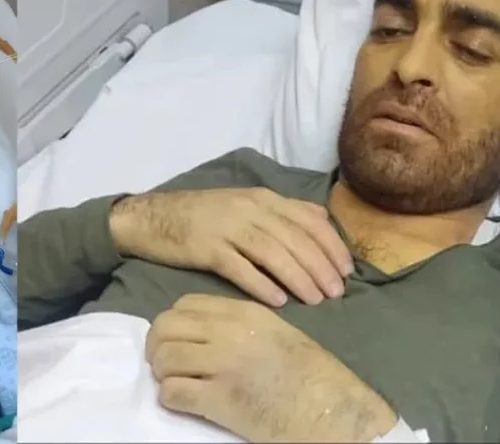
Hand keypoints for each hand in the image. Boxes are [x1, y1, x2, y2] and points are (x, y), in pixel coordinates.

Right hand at [109, 187, 352, 305]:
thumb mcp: (244, 202)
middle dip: (321, 267)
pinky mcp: (206, 248)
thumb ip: (281, 210)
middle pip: (295, 239)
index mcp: (262, 197)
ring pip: (273, 253)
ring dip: (299, 278)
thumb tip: (321, 218)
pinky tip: (278, 301)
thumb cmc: (202, 214)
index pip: (309, 219)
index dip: (332, 246)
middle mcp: (248, 208)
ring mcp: (226, 227)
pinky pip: (240, 268)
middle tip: (337, 294)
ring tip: (315, 301)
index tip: (347, 272)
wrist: (152, 218)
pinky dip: (262, 285)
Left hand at [145, 294, 396, 442]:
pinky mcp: (219, 400)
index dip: (174, 322)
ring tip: (175, 382)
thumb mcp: (276, 332)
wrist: (333, 410)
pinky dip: (171, 398)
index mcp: (243, 313)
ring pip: (164, 358)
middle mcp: (228, 332)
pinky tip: (184, 402)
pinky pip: (172, 393)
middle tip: (165, 363)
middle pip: (166, 327)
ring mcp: (222, 365)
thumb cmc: (311, 374)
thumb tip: (201, 330)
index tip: (177, 339)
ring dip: (163, 373)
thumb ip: (239, 325)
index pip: (185, 304)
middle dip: (158, 346)